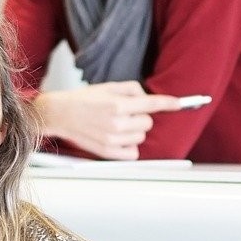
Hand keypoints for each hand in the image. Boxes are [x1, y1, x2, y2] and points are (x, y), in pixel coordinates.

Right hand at [33, 81, 183, 159]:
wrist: (60, 114)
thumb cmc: (84, 99)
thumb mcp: (108, 87)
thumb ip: (132, 89)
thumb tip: (148, 98)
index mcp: (117, 105)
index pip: (152, 104)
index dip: (169, 103)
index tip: (179, 104)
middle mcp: (116, 123)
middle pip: (148, 122)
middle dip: (141, 116)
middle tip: (125, 113)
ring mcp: (112, 139)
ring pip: (141, 137)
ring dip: (135, 131)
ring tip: (118, 125)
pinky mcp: (107, 152)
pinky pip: (133, 153)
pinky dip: (130, 146)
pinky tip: (119, 138)